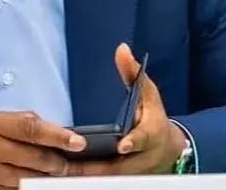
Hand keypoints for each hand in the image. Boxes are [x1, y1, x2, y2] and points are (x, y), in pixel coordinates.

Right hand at [0, 111, 86, 188]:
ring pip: (27, 179)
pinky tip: (33, 187)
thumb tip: (43, 129)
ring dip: (46, 178)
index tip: (77, 141)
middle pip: (34, 158)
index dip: (57, 134)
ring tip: (55, 175)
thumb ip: (9, 124)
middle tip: (68, 162)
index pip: (29, 127)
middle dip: (58, 162)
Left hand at [68, 43, 186, 176]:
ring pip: (107, 178)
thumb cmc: (153, 116)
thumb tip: (121, 49)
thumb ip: (132, 73)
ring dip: (84, 176)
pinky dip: (83, 180)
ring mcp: (132, 172)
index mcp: (151, 133)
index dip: (134, 142)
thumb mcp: (147, 93)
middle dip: (93, 167)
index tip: (122, 144)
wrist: (168, 148)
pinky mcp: (122, 180)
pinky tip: (60, 176)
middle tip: (67, 163)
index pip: (144, 138)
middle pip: (118, 166)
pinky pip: (102, 183)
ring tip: (57, 170)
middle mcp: (143, 157)